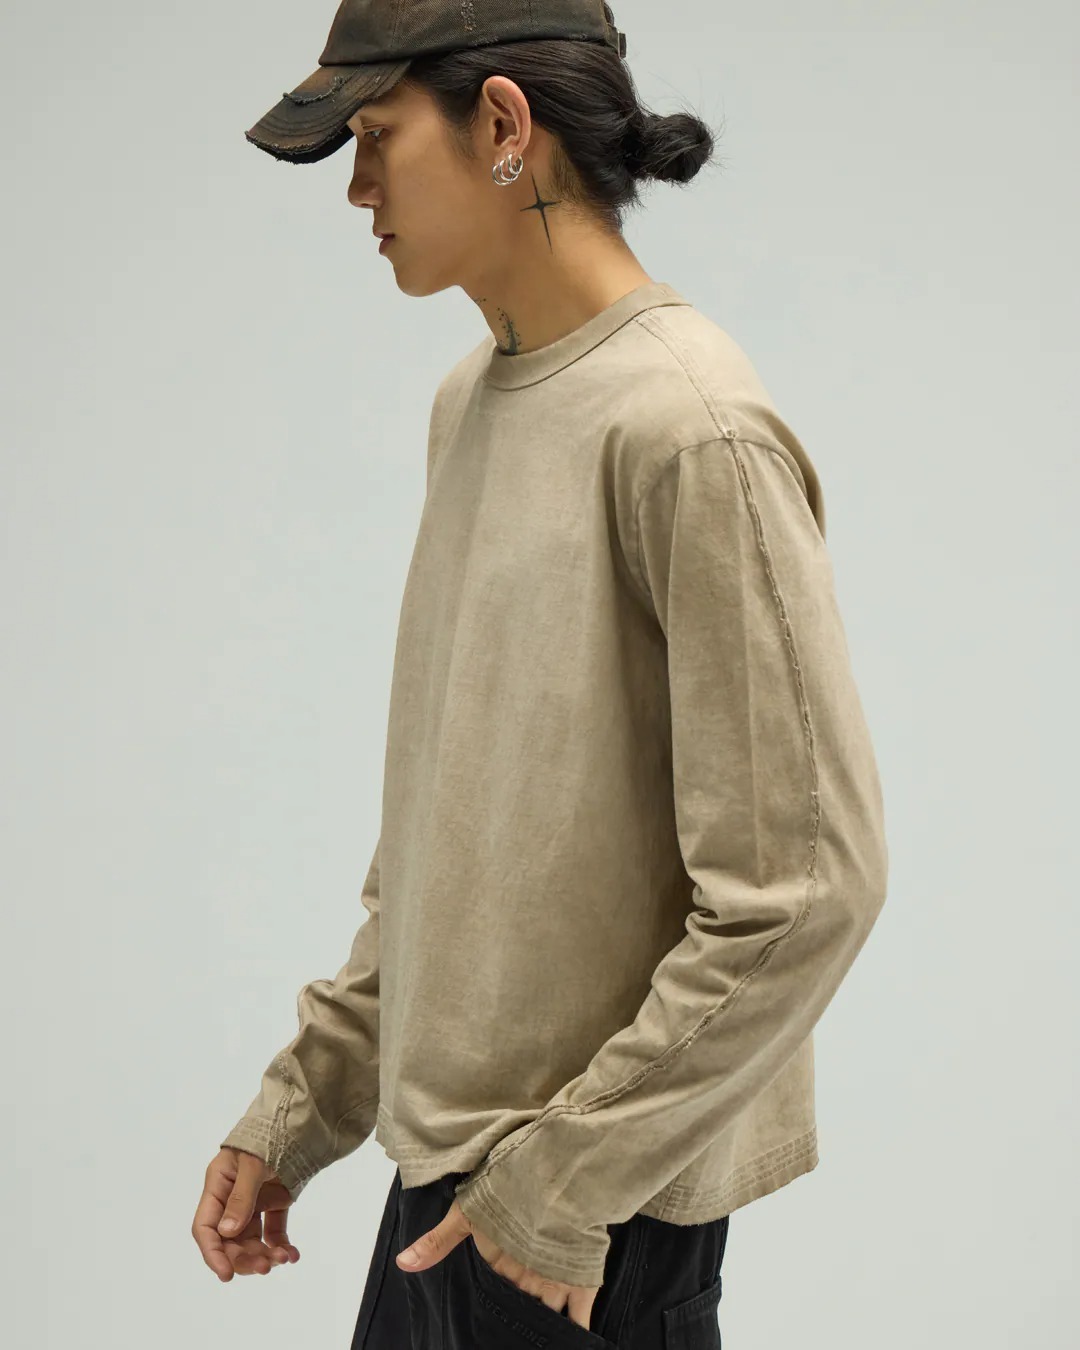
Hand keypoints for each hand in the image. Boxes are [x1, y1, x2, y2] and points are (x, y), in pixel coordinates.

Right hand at [192, 1147, 301, 1281]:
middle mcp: (231, 1198)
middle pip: (230, 1240)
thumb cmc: (268, 1136)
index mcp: (217, 1185)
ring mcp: (253, 1203)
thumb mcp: (252, 1165)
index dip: (212, 1253)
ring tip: (285, 1258)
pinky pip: (274, 1232)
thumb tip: (226, 1233)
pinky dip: (281, 1246)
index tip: (226, 1274)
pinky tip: (293, 1255)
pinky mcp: (274, 1204)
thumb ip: (241, 1198)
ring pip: (252, 1240)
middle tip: (266, 1267)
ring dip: (265, 1254)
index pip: (205, 1226)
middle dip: (245, 1257)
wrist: (298, 1122)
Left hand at [395, 1196, 600, 1331]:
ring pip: (546, 1314)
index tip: (489, 1307)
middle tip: (513, 1308)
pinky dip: (576, 1329)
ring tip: (536, 1327)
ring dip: (542, 1318)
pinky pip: (579, 1317)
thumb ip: (437, 1242)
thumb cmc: (509, 1186)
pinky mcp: (582, 1281)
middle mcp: (524, 1281)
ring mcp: (554, 1284)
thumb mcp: (466, 1210)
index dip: (492, 1296)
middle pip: (519, 1304)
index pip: (492, 1292)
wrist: (558, 1172)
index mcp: (497, 1265)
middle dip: (516, 1306)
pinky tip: (572, 1338)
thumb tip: (401, 1265)